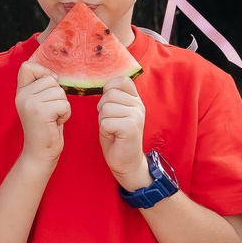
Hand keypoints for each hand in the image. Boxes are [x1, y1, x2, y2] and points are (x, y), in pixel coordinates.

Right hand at [14, 60, 71, 168]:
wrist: (39, 152)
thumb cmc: (45, 127)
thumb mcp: (39, 103)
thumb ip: (41, 87)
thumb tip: (54, 74)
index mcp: (21, 92)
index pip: (27, 66)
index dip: (42, 71)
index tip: (48, 86)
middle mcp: (22, 96)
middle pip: (50, 79)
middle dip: (58, 95)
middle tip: (51, 111)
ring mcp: (30, 103)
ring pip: (59, 92)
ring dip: (62, 106)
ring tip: (53, 118)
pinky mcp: (41, 112)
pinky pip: (64, 104)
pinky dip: (65, 114)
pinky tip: (56, 123)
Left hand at [96, 75, 150, 189]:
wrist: (126, 161)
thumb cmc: (117, 136)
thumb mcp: (116, 112)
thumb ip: (114, 97)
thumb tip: (104, 83)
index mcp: (136, 100)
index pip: (122, 80)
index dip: (109, 89)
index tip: (109, 104)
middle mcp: (139, 105)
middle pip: (109, 94)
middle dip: (102, 109)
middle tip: (111, 122)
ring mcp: (136, 116)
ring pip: (106, 108)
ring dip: (103, 121)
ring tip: (112, 129)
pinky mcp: (131, 127)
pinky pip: (106, 122)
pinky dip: (105, 130)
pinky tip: (114, 136)